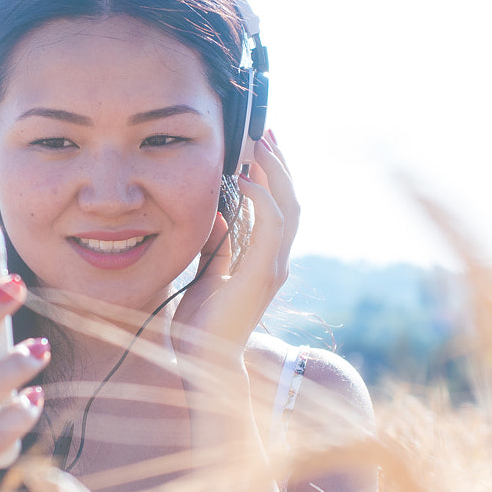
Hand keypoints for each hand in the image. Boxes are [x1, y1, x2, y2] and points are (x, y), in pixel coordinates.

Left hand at [171, 130, 298, 366]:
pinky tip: (246, 178)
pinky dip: (262, 198)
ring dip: (275, 172)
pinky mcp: (263, 275)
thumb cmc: (201, 321)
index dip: (274, 174)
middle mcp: (277, 261)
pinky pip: (272, 226)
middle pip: (292, 200)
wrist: (200, 359)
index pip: (280, 207)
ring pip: (288, 207)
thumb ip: (218, 243)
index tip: (259, 144)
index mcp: (265, 259)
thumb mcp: (208, 270)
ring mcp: (274, 268)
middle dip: (280, 164)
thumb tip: (218, 212)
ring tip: (260, 144)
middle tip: (266, 131)